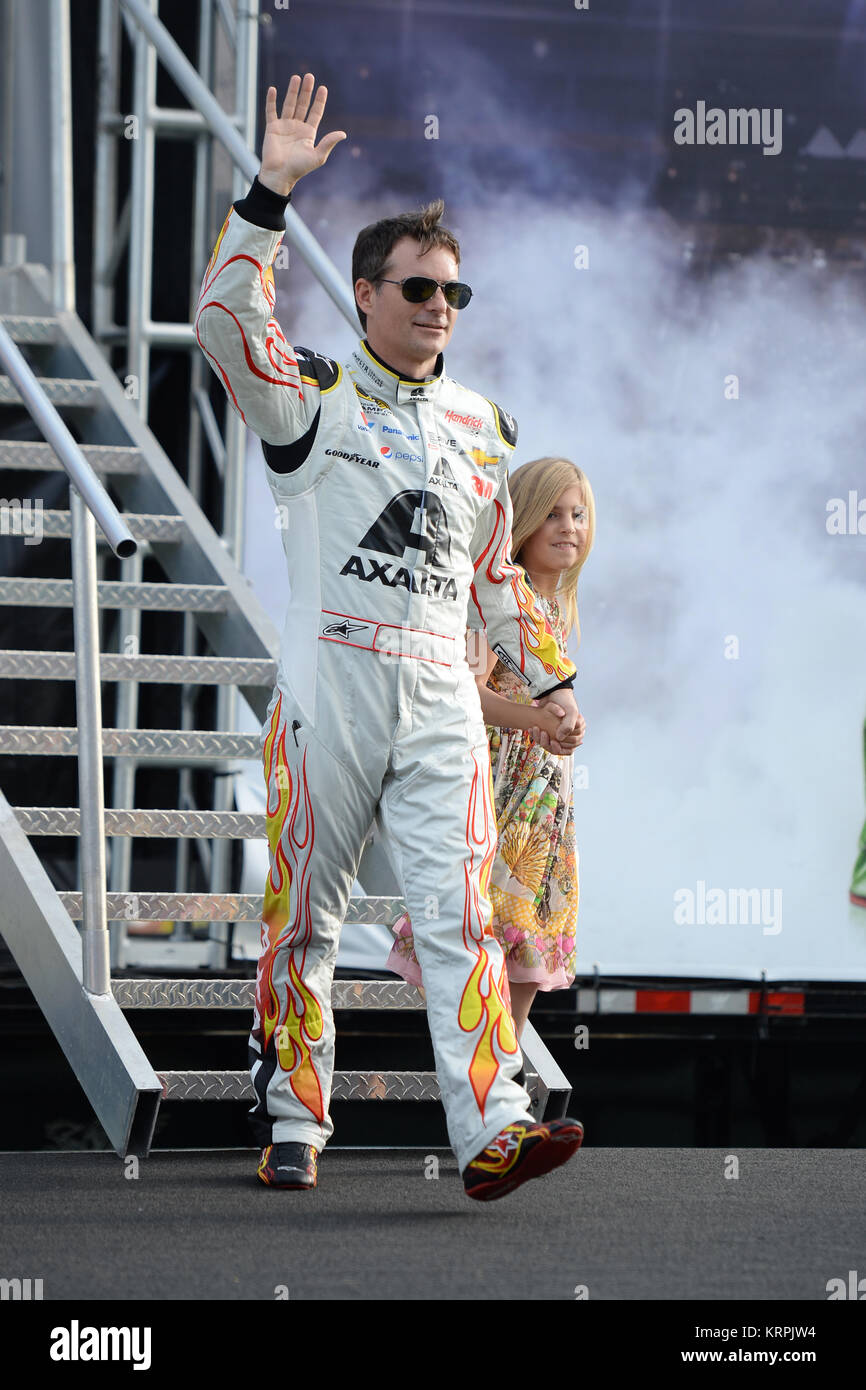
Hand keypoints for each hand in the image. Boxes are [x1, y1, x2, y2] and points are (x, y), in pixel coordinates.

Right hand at [259, 75, 346, 195]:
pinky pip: (271, 111)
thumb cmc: (299, 168)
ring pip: (289, 104)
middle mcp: (297, 127)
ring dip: (293, 91)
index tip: (323, 88)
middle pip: (303, 105)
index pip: (315, 113)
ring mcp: (284, 126)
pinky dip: (271, 101)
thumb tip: (343, 134)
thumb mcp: (317, 156)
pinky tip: (274, 90)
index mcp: (308, 133)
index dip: (319, 101)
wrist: (280, 175)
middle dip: (306, 91)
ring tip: (296, 77)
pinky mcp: (272, 128)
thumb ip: (328, 143)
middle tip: (309, 76)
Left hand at [529, 690, 584, 755]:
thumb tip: (559, 739)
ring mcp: (560, 731)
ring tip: (536, 729)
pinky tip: (532, 730)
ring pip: (551, 744)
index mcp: (578, 728)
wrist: (551, 691)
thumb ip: (568, 726)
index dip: (563, 745)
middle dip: (550, 743)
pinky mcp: (550, 730)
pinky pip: (545, 739)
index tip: (553, 740)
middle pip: (561, 746)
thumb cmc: (563, 700)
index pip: (572, 744)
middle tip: (542, 734)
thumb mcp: (570, 712)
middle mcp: (570, 731)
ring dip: (542, 740)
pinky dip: (538, 737)